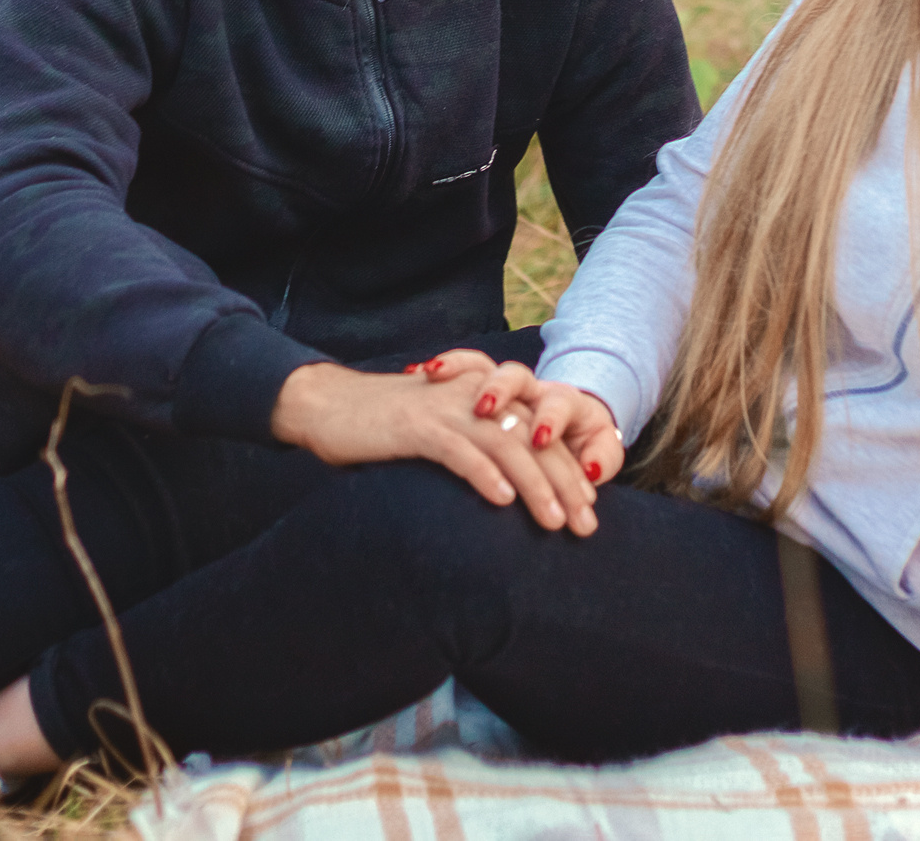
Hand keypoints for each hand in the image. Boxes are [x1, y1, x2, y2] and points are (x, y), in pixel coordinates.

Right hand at [270, 358, 598, 532]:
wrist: (330, 406)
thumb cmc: (389, 429)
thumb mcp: (444, 434)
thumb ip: (479, 450)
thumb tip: (516, 493)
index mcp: (486, 395)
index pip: (541, 432)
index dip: (568, 470)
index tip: (590, 507)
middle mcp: (473, 396)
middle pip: (534, 438)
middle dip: (564, 483)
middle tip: (585, 524)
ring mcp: (446, 408)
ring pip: (505, 443)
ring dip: (534, 485)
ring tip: (554, 521)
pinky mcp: (416, 425)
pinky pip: (458, 449)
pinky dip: (483, 473)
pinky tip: (502, 500)